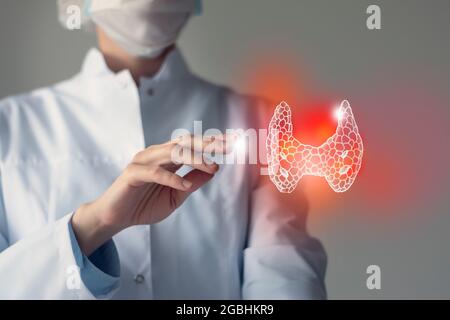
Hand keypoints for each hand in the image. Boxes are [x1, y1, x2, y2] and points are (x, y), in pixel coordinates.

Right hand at [71, 135, 228, 254]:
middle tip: (229, 146)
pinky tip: (185, 185)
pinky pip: (155, 172)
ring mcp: (144, 161)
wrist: (116, 217)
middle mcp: (157, 154)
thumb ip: (192, 182)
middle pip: (186, 143)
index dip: (213, 142)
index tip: (235, 142)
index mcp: (168, 158)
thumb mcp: (176, 196)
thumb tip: (214, 170)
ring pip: (173, 153)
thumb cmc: (144, 205)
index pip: (194, 145)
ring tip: (212, 166)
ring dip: (194, 158)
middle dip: (209, 144)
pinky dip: (171, 178)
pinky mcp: (133, 173)